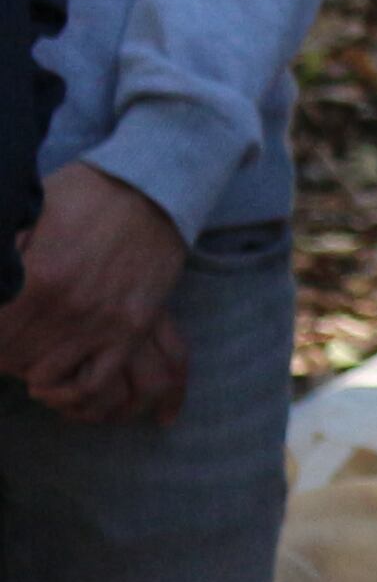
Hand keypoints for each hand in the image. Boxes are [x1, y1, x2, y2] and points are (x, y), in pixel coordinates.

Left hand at [0, 168, 192, 423]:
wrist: (156, 190)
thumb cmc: (86, 194)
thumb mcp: (28, 213)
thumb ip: (5, 254)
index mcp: (35, 278)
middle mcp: (67, 308)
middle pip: (10, 358)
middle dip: (3, 351)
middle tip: (7, 334)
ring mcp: (103, 323)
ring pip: (45, 375)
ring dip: (29, 368)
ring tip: (28, 350)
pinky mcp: (133, 329)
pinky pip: (96, 382)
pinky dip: (70, 391)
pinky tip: (57, 378)